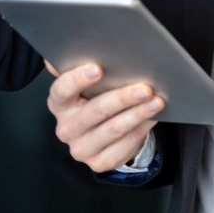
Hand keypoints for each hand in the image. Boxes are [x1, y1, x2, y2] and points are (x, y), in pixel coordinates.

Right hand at [45, 61, 163, 173]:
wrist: (99, 135)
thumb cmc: (91, 100)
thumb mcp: (82, 85)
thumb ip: (73, 67)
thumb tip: (63, 50)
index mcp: (58, 104)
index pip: (62, 90)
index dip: (78, 79)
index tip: (98, 68)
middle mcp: (65, 128)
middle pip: (94, 111)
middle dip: (121, 98)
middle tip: (144, 88)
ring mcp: (81, 148)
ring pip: (113, 129)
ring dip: (137, 114)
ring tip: (155, 101)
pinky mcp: (99, 163)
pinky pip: (123, 146)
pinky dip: (140, 130)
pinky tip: (151, 118)